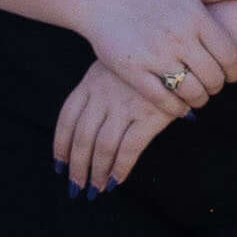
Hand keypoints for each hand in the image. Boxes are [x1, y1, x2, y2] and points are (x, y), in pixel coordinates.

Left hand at [51, 58, 182, 192]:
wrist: (177, 47)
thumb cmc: (145, 58)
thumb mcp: (113, 65)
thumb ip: (98, 88)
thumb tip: (84, 124)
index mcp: (90, 82)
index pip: (67, 118)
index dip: (61, 145)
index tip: (60, 164)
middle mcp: (103, 95)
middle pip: (82, 137)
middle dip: (77, 165)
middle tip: (76, 185)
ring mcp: (125, 105)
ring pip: (102, 146)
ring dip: (96, 171)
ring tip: (94, 189)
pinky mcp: (150, 115)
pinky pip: (129, 148)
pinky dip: (120, 168)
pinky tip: (116, 181)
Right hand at [77, 0, 236, 128]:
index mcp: (196, 17)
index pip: (230, 56)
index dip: (235, 71)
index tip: (231, 74)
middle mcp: (179, 38)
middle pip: (213, 77)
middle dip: (218, 86)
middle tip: (214, 86)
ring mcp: (156, 56)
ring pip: (192, 91)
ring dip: (200, 99)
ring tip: (198, 96)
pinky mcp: (133, 71)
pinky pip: (164, 100)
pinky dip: (177, 108)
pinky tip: (179, 106)